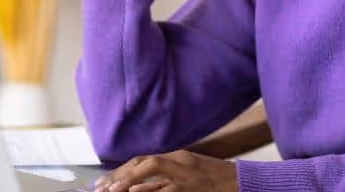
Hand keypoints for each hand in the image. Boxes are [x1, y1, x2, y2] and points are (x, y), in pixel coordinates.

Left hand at [93, 150, 237, 191]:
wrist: (244, 183)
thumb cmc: (218, 180)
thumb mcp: (192, 172)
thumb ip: (169, 175)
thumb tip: (141, 185)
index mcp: (179, 157)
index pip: (143, 160)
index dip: (121, 171)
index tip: (104, 183)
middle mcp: (180, 162)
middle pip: (143, 162)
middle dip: (119, 175)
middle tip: (100, 189)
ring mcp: (186, 174)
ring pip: (152, 171)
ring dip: (128, 181)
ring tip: (110, 191)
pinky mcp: (191, 188)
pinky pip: (167, 188)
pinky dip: (150, 189)